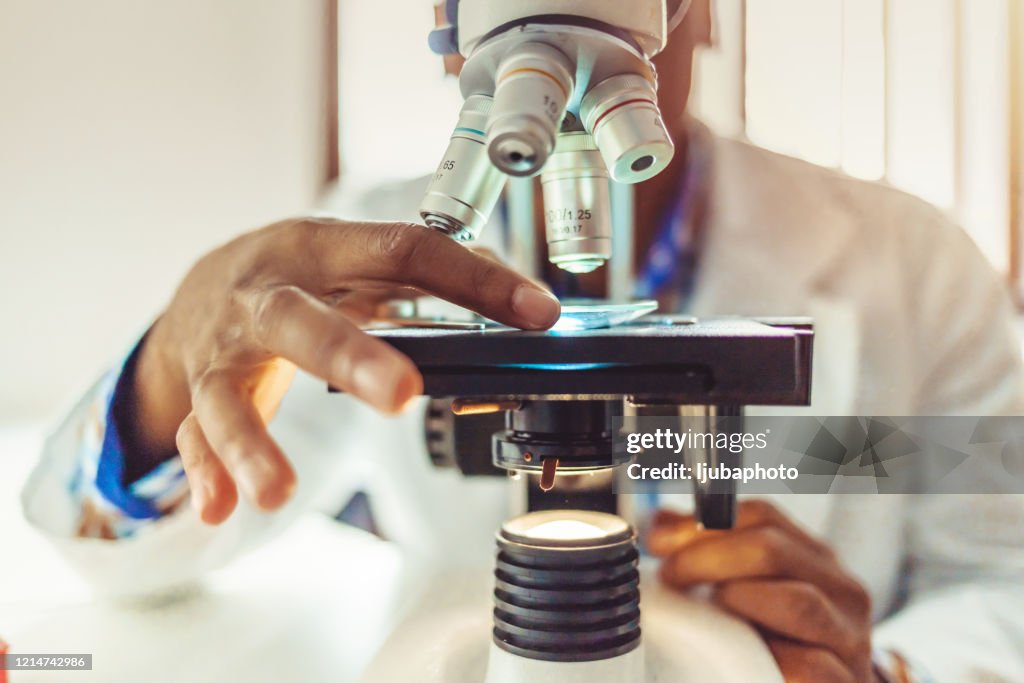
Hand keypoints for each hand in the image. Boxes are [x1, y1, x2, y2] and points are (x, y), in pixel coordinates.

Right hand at [128, 218, 559, 523]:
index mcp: (320, 248)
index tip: (536, 312)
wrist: (201, 285)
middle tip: (402, 394)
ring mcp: (225, 349)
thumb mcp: (359, 256)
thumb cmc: (299, 272)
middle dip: (350, 357)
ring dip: (251, 443)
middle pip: (300, 321)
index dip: (471, 280)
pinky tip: (218, 509)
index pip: (402, 251)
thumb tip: (525, 301)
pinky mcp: (199, 390)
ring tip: (278, 493)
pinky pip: (194, 433)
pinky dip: (206, 472)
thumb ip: (432, 276)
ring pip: (227, 393)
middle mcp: (265, 294)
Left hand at [649, 500, 875, 682]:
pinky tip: (741, 659)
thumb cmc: (781, 646)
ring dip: (738, 601)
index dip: (703, 524)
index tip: (660, 542)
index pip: (763, 517)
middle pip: (773, 549)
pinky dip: (770, 659)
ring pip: (797, 602)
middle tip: (671, 576)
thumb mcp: (752, 594)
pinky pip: (809, 666)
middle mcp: (842, 591)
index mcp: (816, 560)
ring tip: (707, 613)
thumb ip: (710, 556)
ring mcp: (849, 639)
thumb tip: (659, 526)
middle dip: (706, 558)